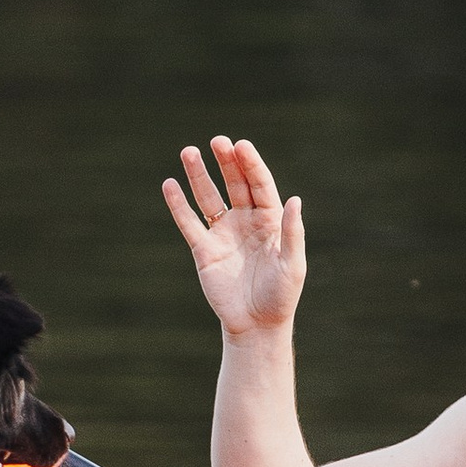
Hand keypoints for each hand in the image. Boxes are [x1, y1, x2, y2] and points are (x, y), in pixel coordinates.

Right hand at [163, 136, 306, 342]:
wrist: (256, 325)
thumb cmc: (280, 296)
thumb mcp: (293, 265)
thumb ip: (292, 233)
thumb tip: (295, 199)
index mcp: (270, 220)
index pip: (259, 184)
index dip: (251, 164)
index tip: (241, 145)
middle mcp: (245, 221)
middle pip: (234, 183)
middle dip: (226, 162)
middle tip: (217, 141)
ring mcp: (223, 233)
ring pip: (209, 197)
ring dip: (198, 175)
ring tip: (188, 152)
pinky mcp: (204, 250)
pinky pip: (189, 223)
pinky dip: (179, 205)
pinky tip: (170, 185)